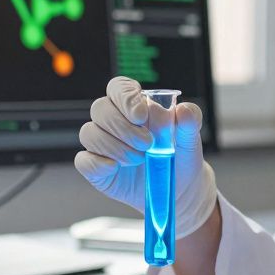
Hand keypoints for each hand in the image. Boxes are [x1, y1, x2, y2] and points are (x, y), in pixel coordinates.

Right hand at [73, 77, 218, 237]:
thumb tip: (183, 110)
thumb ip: (189, 121)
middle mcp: (114, 121)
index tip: (141, 115)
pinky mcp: (96, 167)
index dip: (125, 97)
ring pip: (89, 133)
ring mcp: (102, 144)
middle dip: (122, 127)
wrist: (178, 187)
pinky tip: (117, 168)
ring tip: (139, 159)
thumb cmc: (180, 155)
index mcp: (134, 106)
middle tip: (147, 143)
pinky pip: (84, 160)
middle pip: (100, 109)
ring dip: (115, 147)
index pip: (118, 88)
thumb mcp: (190, 138)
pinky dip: (98, 163)